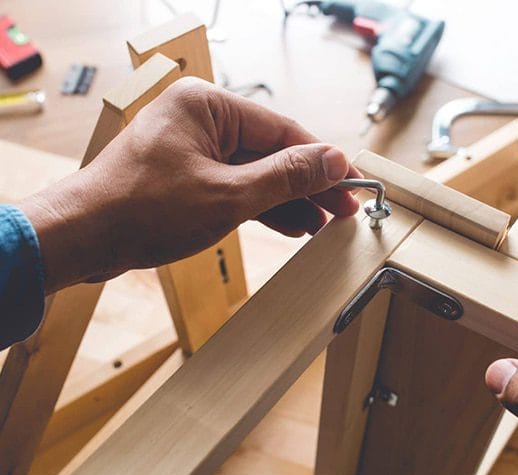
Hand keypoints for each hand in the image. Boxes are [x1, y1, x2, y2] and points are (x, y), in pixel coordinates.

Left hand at [17, 77, 361, 293]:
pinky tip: (291, 224)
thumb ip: (285, 176)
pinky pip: (235, 186)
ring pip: (255, 172)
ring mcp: (193, 148)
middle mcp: (201, 119)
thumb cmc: (141, 210)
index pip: (282, 131)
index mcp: (207, 105)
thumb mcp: (227, 196)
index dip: (322, 161)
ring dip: (288, 199)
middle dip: (307, 185)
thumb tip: (333, 160)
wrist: (81, 239)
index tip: (351, 183)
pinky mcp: (187, 175)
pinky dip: (261, 206)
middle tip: (342, 210)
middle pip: (271, 152)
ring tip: (321, 224)